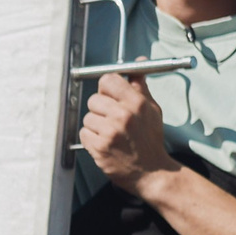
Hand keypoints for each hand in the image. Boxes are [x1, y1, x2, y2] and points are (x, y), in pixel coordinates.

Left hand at [79, 72, 173, 190]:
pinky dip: (91, 139)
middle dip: (100, 109)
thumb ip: (141, 86)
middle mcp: (122, 115)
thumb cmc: (150, 140)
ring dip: (96, 126)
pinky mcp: (99, 148)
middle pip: (94, 99)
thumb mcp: (152, 109)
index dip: (106, 88)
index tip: (109, 95)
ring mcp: (110, 132)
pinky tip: (105, 144)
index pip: (108, 80)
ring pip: (88, 118)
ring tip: (111, 134)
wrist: (152, 172)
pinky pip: (84, 134)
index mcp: (136, 102)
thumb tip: (138, 62)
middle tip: (111, 120)